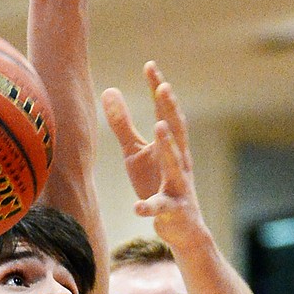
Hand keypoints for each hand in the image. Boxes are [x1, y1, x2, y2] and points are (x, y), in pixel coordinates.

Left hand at [102, 64, 207, 247]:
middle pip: (177, 131)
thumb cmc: (157, 184)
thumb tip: (109, 89)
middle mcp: (179, 161)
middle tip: (163, 87)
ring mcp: (178, 185)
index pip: (165, 112)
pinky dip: (149, 207)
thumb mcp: (135, 153)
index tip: (150, 65)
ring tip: (159, 127)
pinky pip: (160, 207)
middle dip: (170, 109)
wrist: (183, 228)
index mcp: (171, 145)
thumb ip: (123, 124)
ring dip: (168, 146)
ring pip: (175, 164)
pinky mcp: (173, 210)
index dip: (158, 89)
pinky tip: (137, 208)